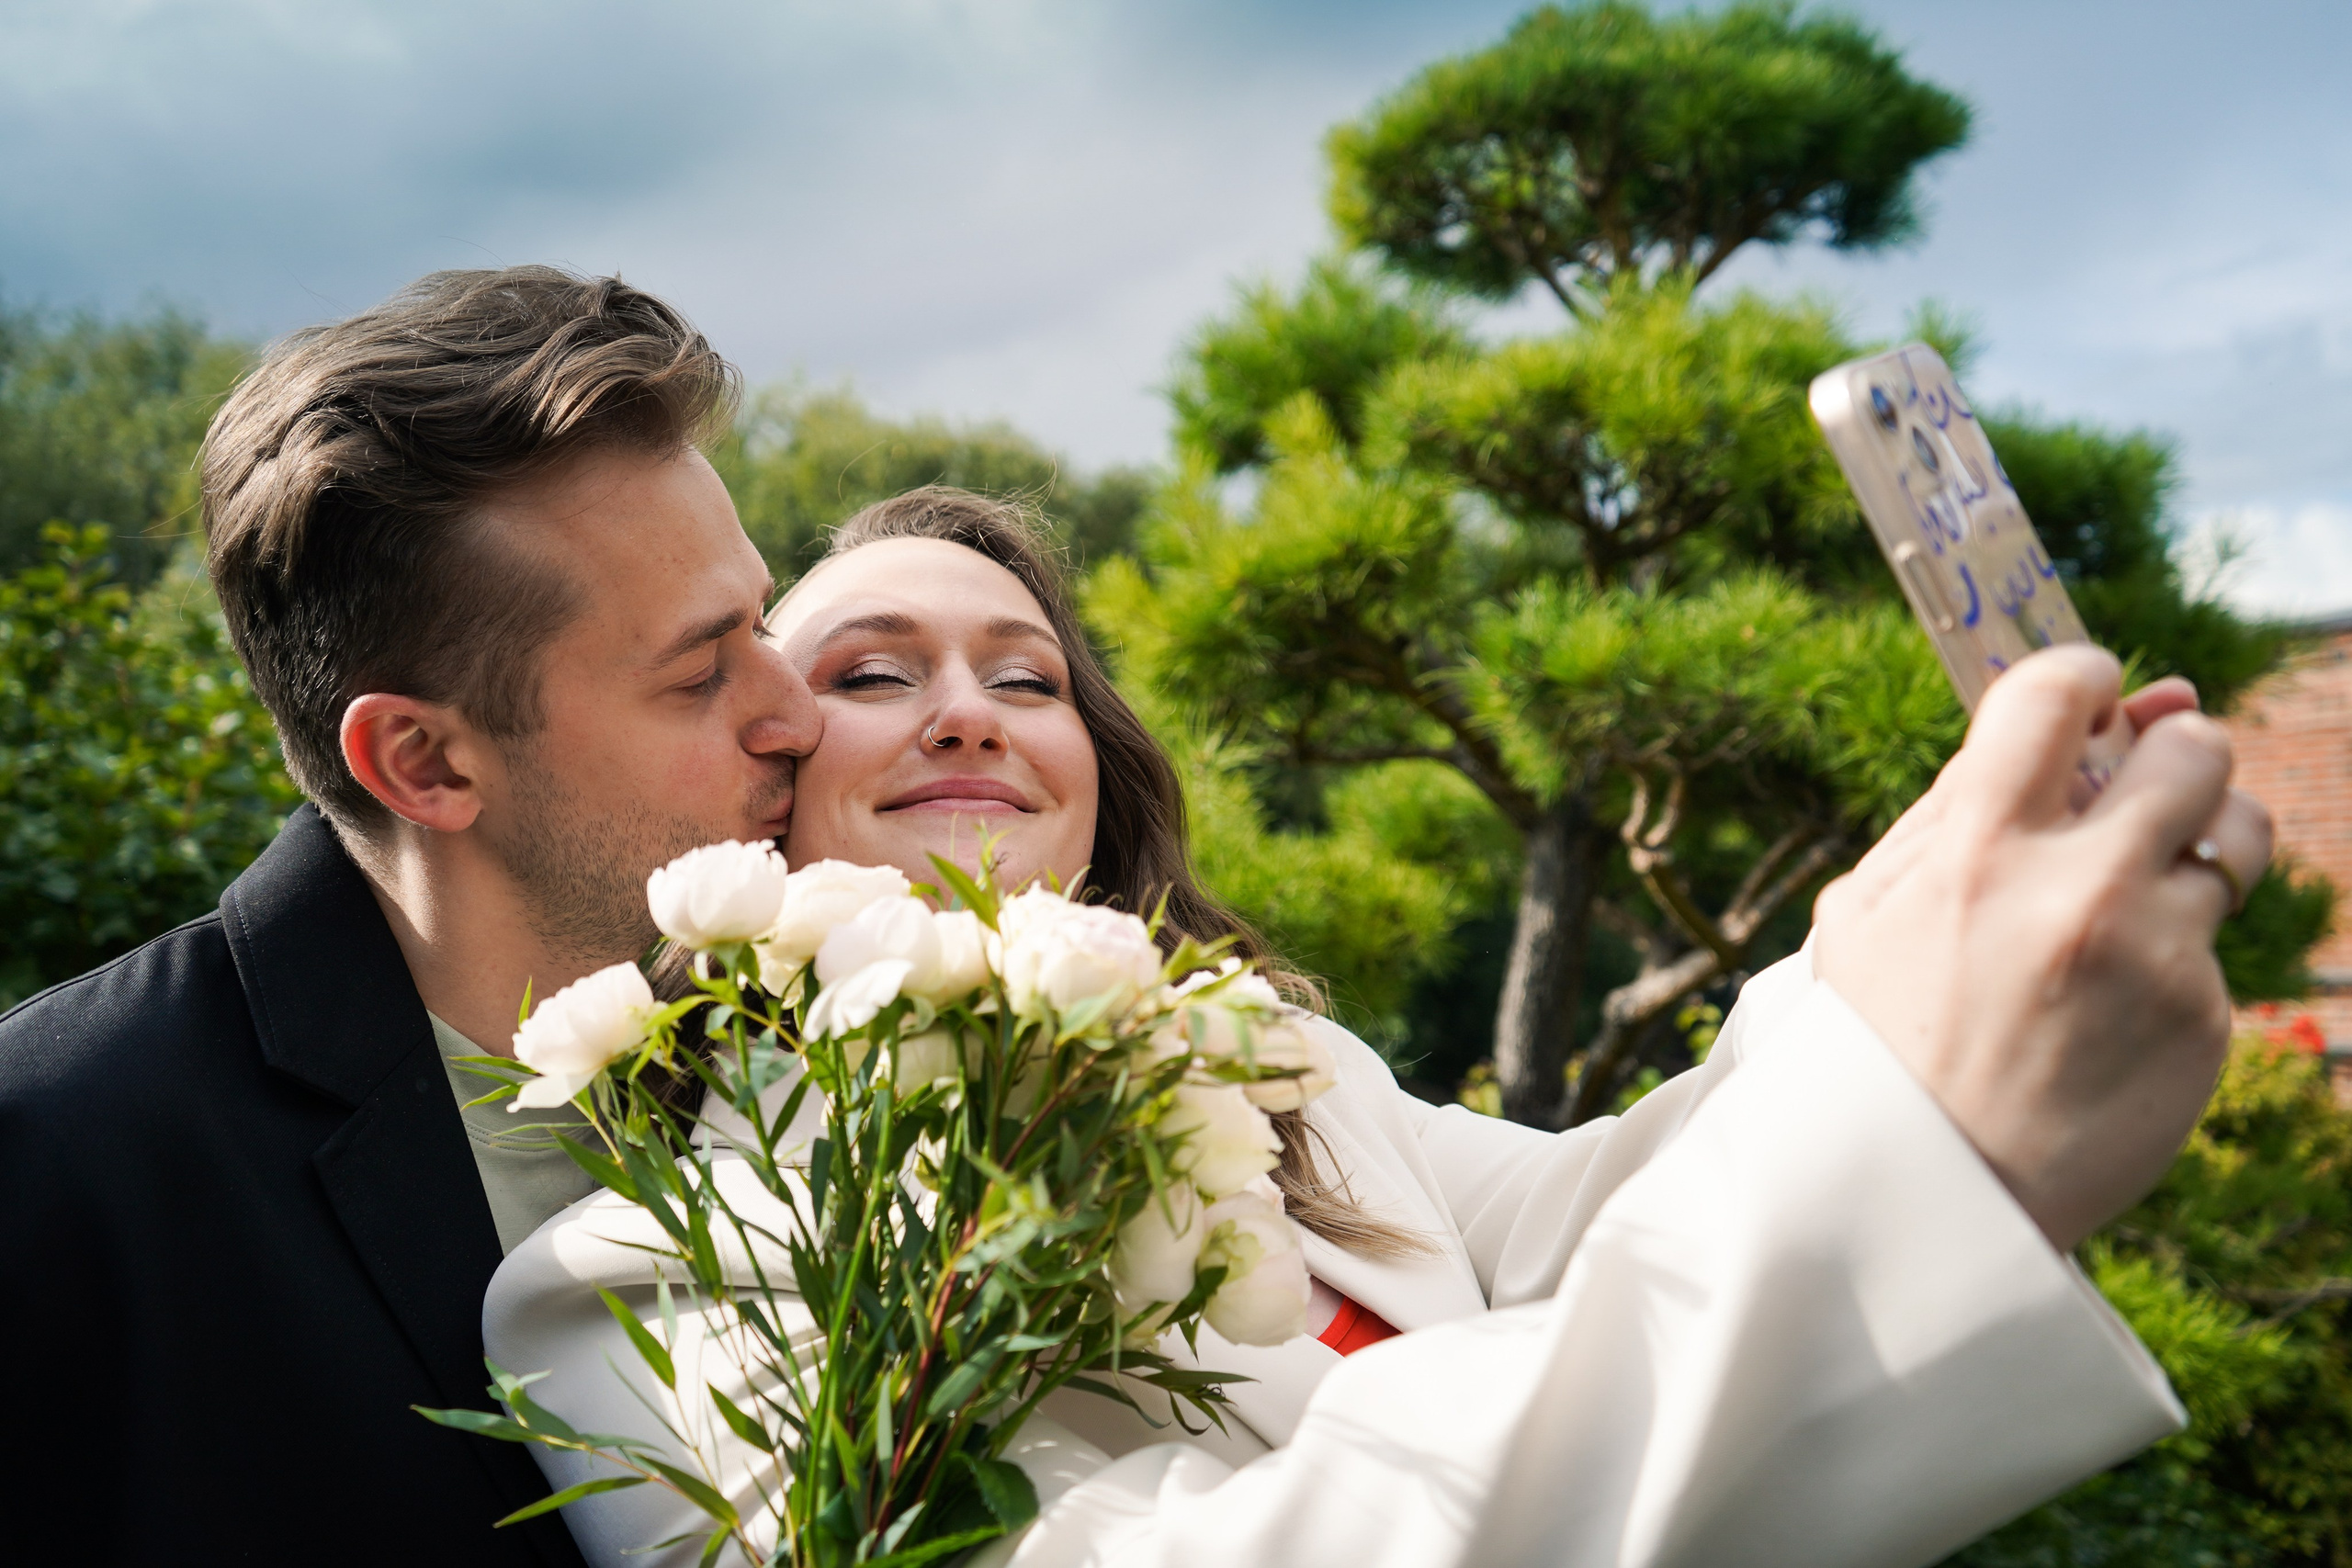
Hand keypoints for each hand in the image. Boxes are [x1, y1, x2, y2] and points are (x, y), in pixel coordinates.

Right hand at [1813, 646, 2272, 1251]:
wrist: (1916, 1202)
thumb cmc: (1876, 1043)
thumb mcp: (1867, 914)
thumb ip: (1956, 810)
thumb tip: (2076, 719)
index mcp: (1976, 849)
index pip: (2060, 692)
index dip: (2084, 678)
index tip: (2091, 697)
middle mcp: (2078, 890)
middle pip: (2196, 747)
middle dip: (2173, 752)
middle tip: (2141, 787)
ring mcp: (2155, 957)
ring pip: (2239, 836)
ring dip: (2203, 840)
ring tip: (2148, 885)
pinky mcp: (2205, 1021)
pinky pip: (2215, 947)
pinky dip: (2172, 961)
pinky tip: (2109, 1012)